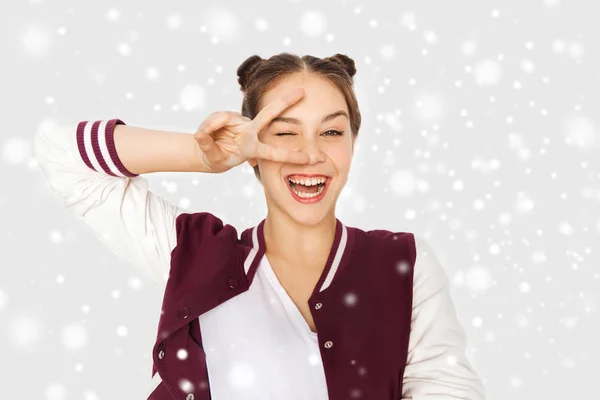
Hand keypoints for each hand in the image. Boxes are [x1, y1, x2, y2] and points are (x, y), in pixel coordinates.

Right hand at [193, 87, 309, 173]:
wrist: (209, 151)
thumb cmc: (218, 158)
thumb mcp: (214, 158)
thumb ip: (209, 147)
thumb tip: (201, 135)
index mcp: (254, 148)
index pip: (274, 152)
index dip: (290, 155)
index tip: (308, 159)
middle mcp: (251, 131)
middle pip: (268, 114)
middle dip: (284, 102)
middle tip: (302, 91)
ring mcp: (240, 122)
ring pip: (224, 118)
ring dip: (211, 127)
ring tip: (204, 137)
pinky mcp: (228, 116)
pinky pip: (216, 118)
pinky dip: (208, 126)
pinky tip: (204, 133)